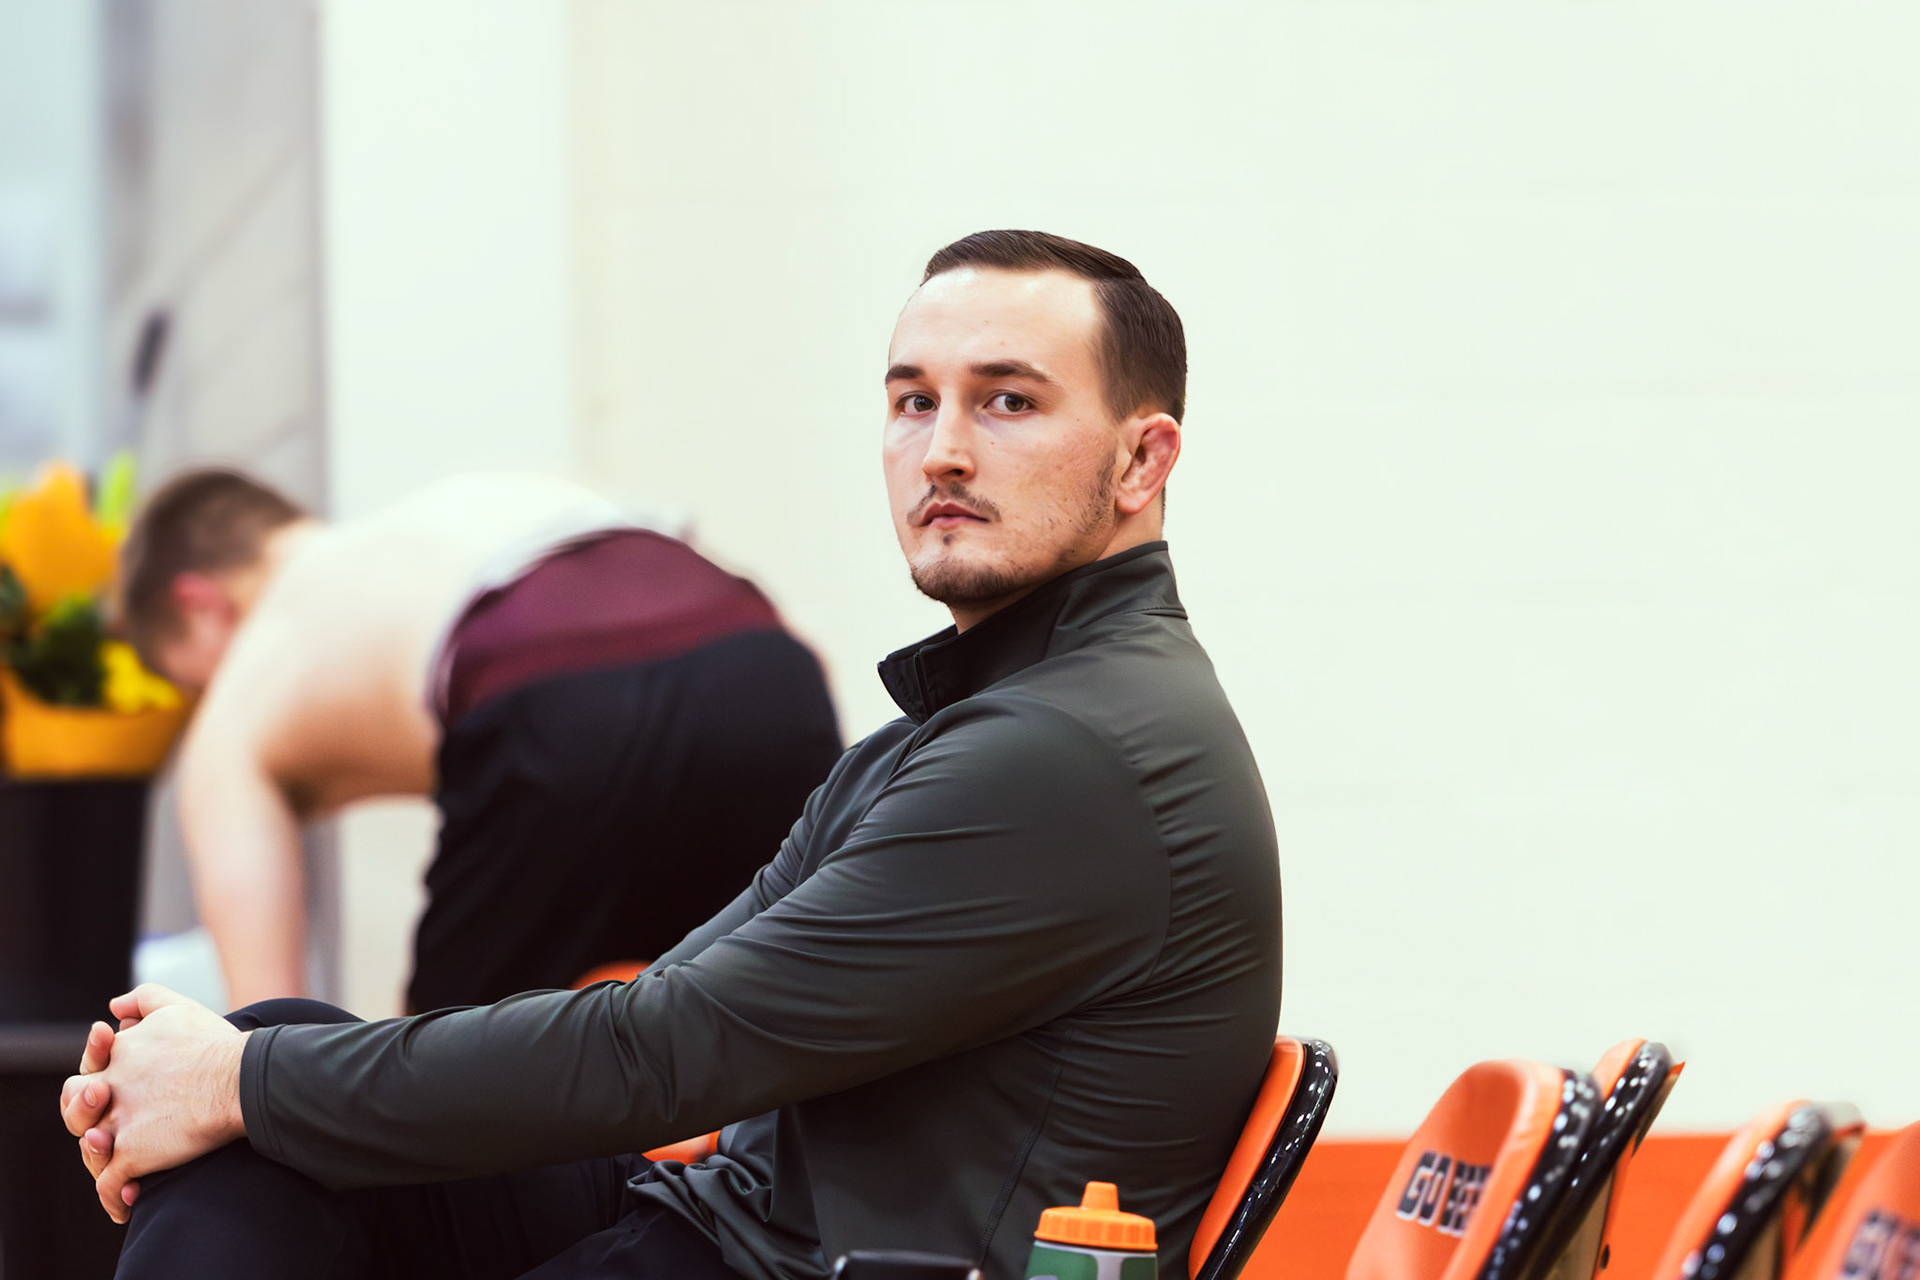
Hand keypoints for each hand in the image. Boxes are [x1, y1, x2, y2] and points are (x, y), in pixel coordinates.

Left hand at [59, 985, 249, 1223]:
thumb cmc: (213, 1044)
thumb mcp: (176, 1007)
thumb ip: (143, 999)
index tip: (117, 1080)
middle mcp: (110, 1091)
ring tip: (119, 1156)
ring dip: (98, 1155)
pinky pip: (110, 1185)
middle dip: (86, 1114)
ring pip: (90, 1150)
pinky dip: (116, 1197)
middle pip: (76, 1109)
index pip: (88, 1071)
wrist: (238, 1078)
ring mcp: (118, 1125)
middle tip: (112, 1119)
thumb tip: (114, 1007)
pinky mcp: (132, 1156)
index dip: (98, 1077)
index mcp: (116, 1058)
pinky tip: (130, 1200)